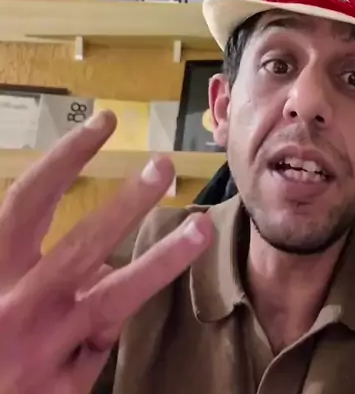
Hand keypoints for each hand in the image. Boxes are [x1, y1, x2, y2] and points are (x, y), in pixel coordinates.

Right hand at [0, 111, 212, 393]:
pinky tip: (114, 318)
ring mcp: (43, 352)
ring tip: (200, 228)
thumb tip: (87, 241)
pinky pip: (101, 347)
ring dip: (163, 260)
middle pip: (81, 243)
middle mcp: (15, 306)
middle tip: (165, 165)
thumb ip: (16, 255)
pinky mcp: (62, 393)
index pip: (29, 199)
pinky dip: (107, 328)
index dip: (67, 155)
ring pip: (114, 298)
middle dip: (127, 202)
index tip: (105, 122)